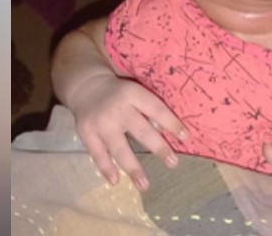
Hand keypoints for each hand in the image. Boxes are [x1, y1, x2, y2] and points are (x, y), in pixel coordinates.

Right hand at [67, 74, 187, 190]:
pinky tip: (116, 181)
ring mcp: (101, 123)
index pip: (156, 109)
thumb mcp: (135, 92)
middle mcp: (117, 109)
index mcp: (133, 94)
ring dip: (133, 168)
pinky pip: (98, 155)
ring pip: (120, 149)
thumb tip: (163, 132)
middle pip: (141, 131)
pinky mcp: (87, 134)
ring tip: (145, 185)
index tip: (185, 137)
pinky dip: (106, 169)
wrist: (86, 87)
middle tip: (173, 163)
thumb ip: (148, 109)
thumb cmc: (119, 93)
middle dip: (158, 148)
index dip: (171, 123)